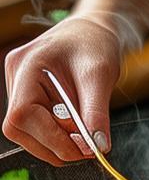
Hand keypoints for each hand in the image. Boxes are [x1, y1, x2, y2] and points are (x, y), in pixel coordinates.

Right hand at [3, 17, 121, 165]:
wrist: (93, 30)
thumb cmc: (95, 43)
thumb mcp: (101, 74)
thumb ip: (97, 112)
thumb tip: (98, 147)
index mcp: (27, 64)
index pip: (23, 114)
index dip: (50, 138)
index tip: (80, 149)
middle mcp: (15, 76)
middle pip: (19, 128)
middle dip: (53, 144)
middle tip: (86, 149)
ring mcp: (17, 87)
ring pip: (25, 132)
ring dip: (54, 143)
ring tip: (83, 138)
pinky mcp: (26, 97)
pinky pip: (34, 126)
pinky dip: (55, 135)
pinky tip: (75, 130)